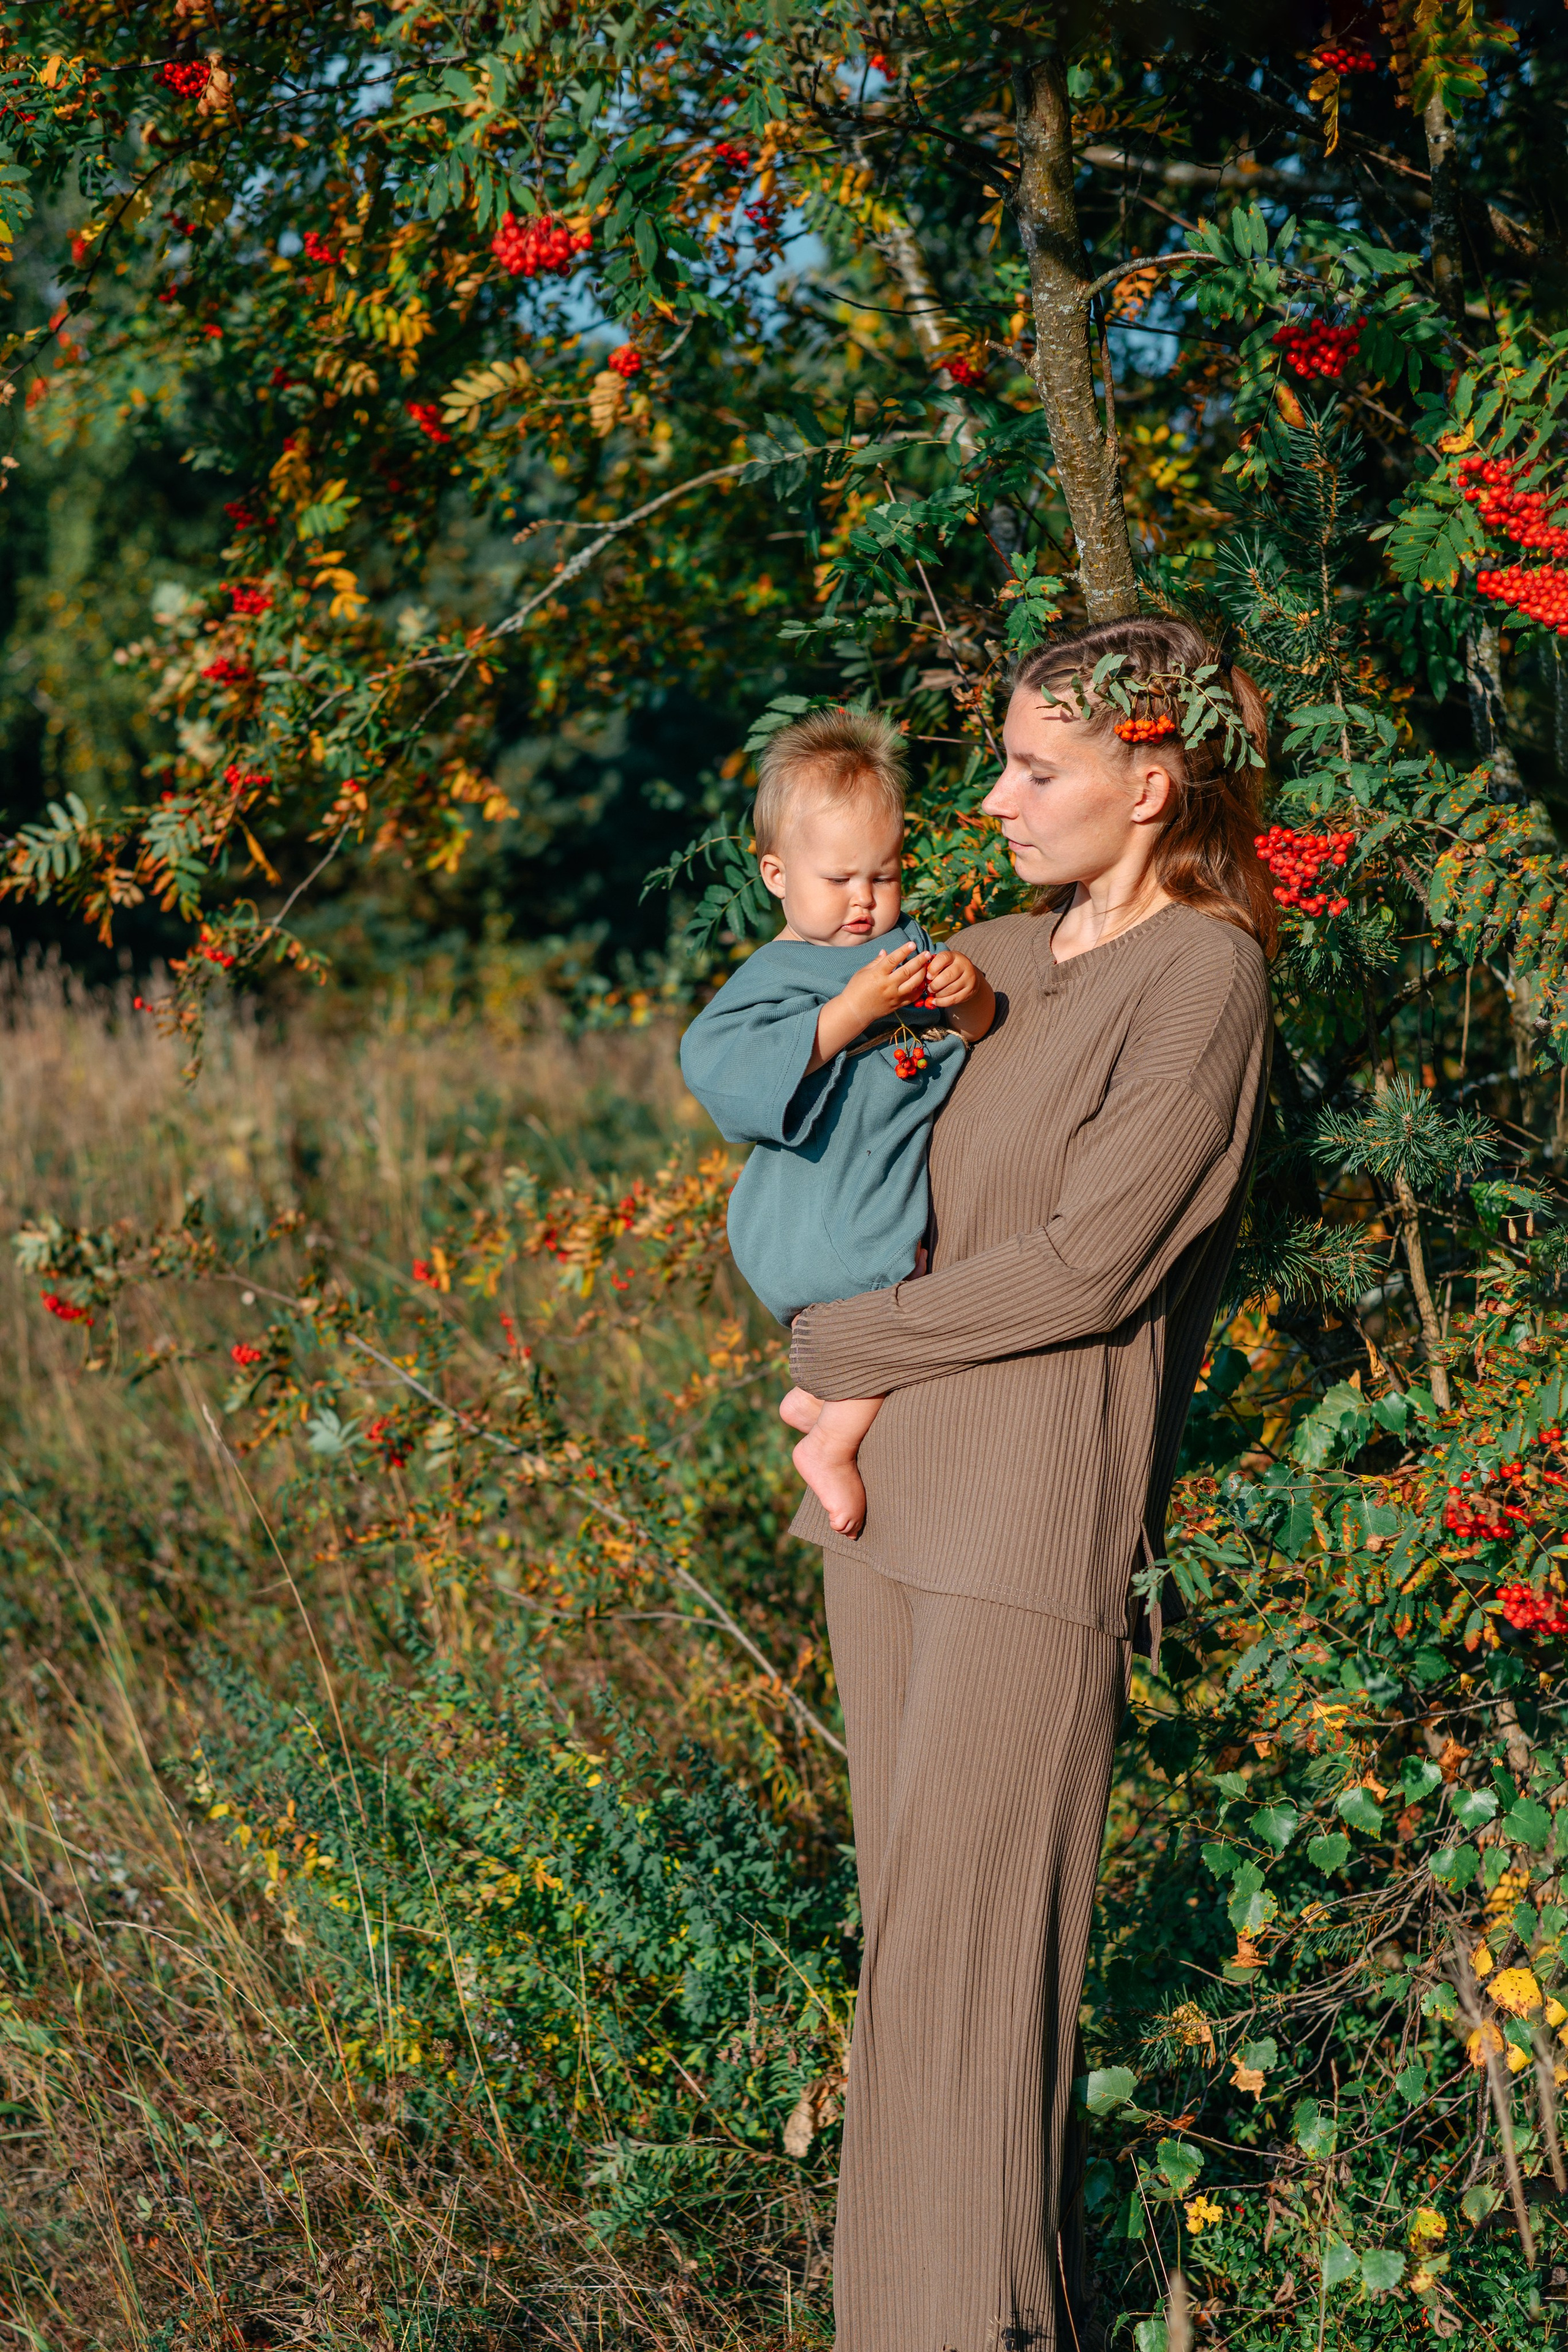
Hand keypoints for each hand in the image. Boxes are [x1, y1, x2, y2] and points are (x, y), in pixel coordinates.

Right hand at [808, 941, 931, 1069]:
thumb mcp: (863, 972)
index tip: (912, 944)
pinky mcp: (897, 1005)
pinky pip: (912, 997)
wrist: (854, 1011)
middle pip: (908, 971)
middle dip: (919, 961)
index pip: (893, 959)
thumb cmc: (855, 989)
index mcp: (878, 974)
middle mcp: (888, 985)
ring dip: (922, 974)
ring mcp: (894, 996)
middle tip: (927, 953)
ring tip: (926, 966)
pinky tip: (923, 982)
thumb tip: (885, 952)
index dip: (904, 950)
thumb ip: (876, 962)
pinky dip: (919, 989)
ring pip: (913, 984)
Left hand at [921, 947, 979, 1006]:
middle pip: (948, 976)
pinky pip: (954, 999)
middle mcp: (964, 965)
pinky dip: (942, 1002)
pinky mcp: (970, 991)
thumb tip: (920, 976)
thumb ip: (933, 967)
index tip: (927, 976)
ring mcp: (969, 978)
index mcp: (954, 956)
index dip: (933, 968)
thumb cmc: (949, 968)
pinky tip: (936, 1002)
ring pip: (951, 989)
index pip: (943, 959)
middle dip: (935, 985)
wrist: (968, 976)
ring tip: (933, 994)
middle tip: (929, 989)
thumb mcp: (943, 963)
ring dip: (938, 994)